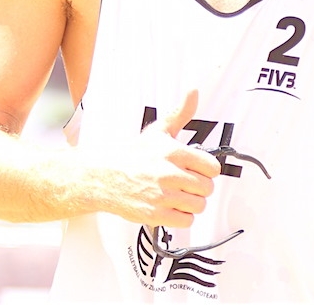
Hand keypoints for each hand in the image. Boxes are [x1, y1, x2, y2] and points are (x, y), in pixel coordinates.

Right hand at [99, 89, 220, 227]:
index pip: (212, 168)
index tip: (198, 170)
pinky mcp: (154, 215)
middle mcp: (169, 174)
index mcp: (173, 152)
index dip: (207, 170)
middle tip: (185, 183)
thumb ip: (180, 113)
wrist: (101, 176)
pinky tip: (170, 206)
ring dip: (190, 202)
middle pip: (207, 188)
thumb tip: (193, 92)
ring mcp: (162, 196)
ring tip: (177, 194)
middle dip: (199, 187)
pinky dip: (181, 217)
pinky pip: (185, 221)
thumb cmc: (132, 155)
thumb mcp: (158, 131)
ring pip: (198, 205)